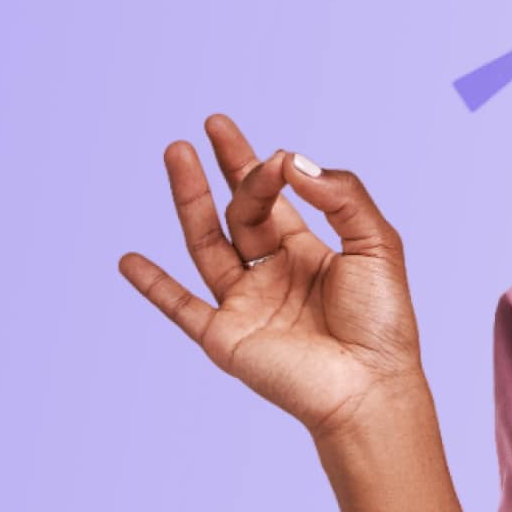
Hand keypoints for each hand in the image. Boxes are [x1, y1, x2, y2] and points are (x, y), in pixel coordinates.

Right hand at [118, 113, 426, 442]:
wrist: (369, 387)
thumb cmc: (383, 321)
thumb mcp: (376, 243)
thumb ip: (341, 196)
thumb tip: (292, 159)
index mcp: (310, 252)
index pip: (279, 198)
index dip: (273, 169)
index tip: (278, 155)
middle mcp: (273, 274)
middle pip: (242, 211)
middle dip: (228, 168)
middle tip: (214, 124)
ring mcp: (245, 304)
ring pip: (207, 243)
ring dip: (189, 200)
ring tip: (175, 152)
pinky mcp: (224, 337)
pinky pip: (181, 307)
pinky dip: (154, 286)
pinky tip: (129, 260)